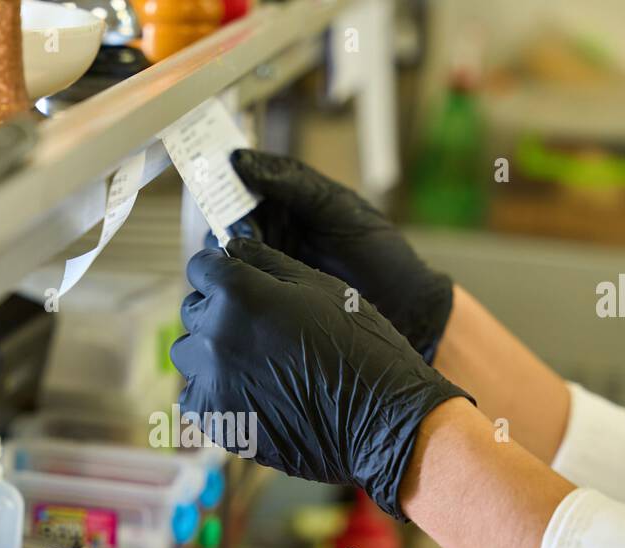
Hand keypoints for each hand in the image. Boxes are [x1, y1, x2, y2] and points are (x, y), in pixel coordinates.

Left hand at [170, 239, 470, 519]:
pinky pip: (195, 396)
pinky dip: (213, 391)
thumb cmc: (359, 346)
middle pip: (193, 310)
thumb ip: (265, 262)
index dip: (222, 271)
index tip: (238, 281)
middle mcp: (214, 336)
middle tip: (258, 325)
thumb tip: (230, 249)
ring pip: (189, 354)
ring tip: (252, 360)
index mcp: (237, 294)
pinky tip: (248, 391)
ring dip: (211, 351)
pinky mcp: (216, 421)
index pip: (201, 267)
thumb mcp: (320, 286)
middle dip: (218, 310)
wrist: (379, 420)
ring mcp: (212, 383)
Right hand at [228, 149, 454, 362]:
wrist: (403, 308)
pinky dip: (236, 271)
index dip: (238, 171)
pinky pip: (242, 275)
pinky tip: (239, 272)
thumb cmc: (381, 254)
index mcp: (299, 198)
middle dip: (231, 213)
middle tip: (238, 223)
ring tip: (242, 248)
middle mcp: (284, 224)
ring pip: (234, 242)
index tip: (221, 167)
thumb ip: (294, 185)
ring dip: (231, 243)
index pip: (258, 176)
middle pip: (238, 210)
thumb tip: (244, 162)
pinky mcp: (272, 288)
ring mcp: (275, 257)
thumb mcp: (339, 210)